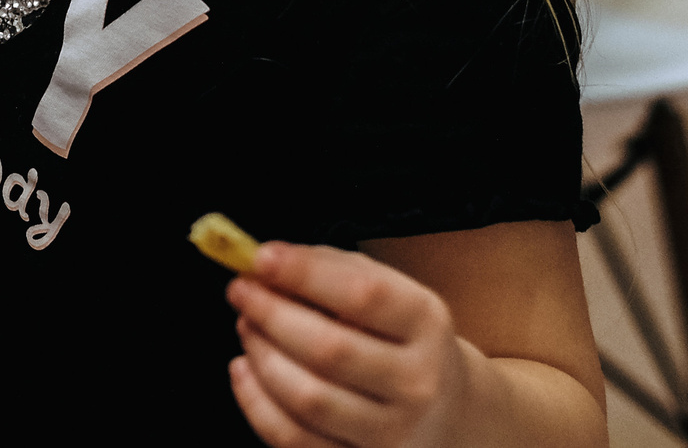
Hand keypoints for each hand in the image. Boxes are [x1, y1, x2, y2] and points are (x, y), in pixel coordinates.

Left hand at [228, 241, 472, 446]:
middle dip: (271, 315)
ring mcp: (391, 431)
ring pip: (308, 398)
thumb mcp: (389, 290)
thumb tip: (268, 263)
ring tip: (247, 326)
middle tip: (242, 291)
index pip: (363, 295)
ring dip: (261, 356)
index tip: (261, 257)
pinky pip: (294, 440)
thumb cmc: (402, 338)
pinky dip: (256, 403)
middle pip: (330, 350)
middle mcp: (415, 382)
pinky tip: (244, 370)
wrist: (446, 408)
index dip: (304, 273)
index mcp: (425, 324)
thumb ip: (331, 269)